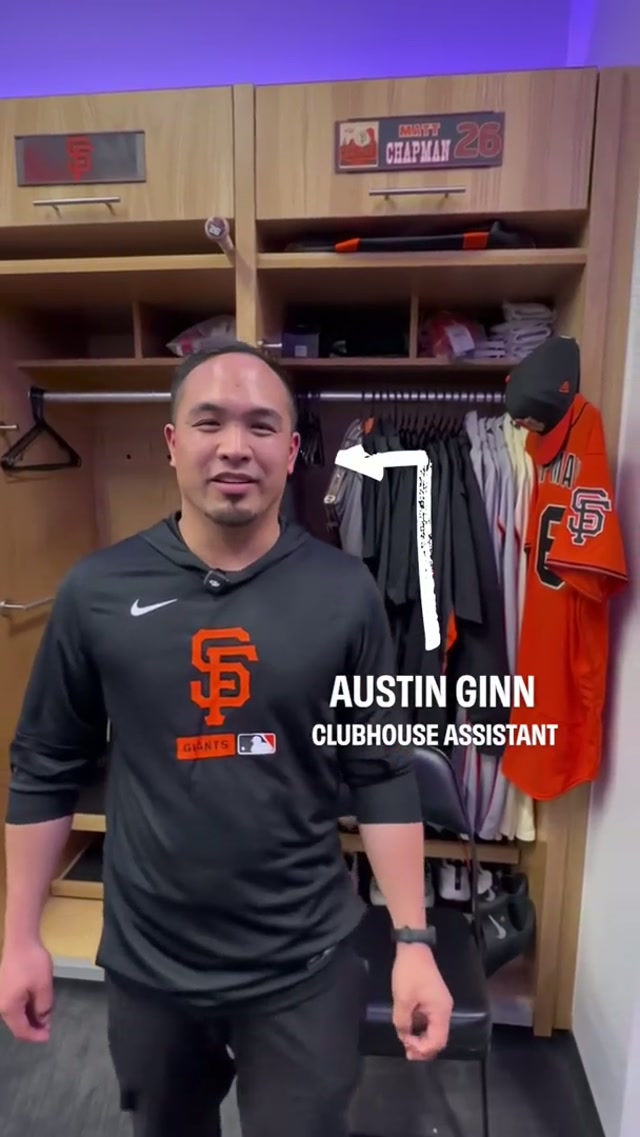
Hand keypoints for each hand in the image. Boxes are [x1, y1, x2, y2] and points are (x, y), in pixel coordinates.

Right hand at [0, 940, 53, 1042]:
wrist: (21, 940)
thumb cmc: (32, 963)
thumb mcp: (43, 986)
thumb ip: (43, 1007)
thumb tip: (42, 1020)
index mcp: (9, 1008)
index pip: (22, 1031)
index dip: (35, 1036)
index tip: (49, 1037)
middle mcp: (1, 1005)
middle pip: (17, 1025)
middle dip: (33, 1029)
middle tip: (48, 1028)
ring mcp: (1, 996)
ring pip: (15, 1016)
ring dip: (30, 1019)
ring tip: (45, 1017)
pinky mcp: (4, 988)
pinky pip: (14, 1006)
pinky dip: (25, 1009)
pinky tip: (37, 1006)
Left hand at [391, 943, 452, 1060]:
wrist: (414, 948)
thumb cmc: (409, 973)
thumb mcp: (402, 999)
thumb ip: (403, 1022)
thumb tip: (404, 1036)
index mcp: (441, 1011)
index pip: (437, 1041)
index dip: (423, 1049)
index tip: (406, 1047)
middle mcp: (445, 1010)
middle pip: (438, 1038)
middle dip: (424, 1048)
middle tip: (408, 1053)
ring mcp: (440, 1004)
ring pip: (434, 1030)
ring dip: (422, 1039)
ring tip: (407, 1044)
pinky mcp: (434, 1000)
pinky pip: (430, 1020)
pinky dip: (421, 1028)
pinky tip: (410, 1030)